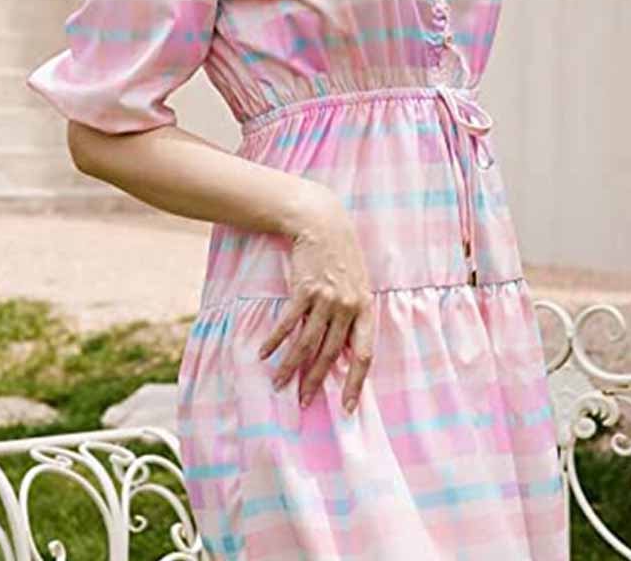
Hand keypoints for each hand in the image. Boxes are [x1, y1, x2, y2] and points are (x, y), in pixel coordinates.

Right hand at [258, 188, 374, 414]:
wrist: (323, 223)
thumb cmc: (341, 255)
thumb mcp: (356, 284)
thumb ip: (352, 314)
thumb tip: (343, 350)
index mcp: (364, 308)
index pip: (363, 354)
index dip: (355, 383)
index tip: (347, 408)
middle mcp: (347, 307)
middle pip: (330, 354)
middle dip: (315, 381)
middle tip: (303, 402)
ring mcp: (325, 298)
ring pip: (307, 343)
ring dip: (291, 366)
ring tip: (279, 384)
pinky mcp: (304, 289)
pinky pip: (288, 322)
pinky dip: (275, 340)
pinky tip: (265, 354)